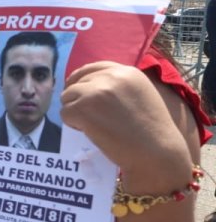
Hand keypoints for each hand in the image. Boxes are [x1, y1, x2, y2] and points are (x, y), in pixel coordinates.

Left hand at [60, 61, 193, 188]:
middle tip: (95, 118)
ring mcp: (95, 92)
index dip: (83, 81)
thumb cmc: (151, 131)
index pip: (93, 68)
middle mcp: (111, 77)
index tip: (83, 95)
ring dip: (75, 112)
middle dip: (80, 100)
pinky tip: (92, 132)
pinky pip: (65, 113)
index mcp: (127, 72)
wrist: (157, 153)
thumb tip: (86, 84)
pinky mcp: (83, 108)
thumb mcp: (140, 95)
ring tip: (95, 126)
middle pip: (77, 83)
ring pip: (67, 97)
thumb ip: (117, 86)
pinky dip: (73, 124)